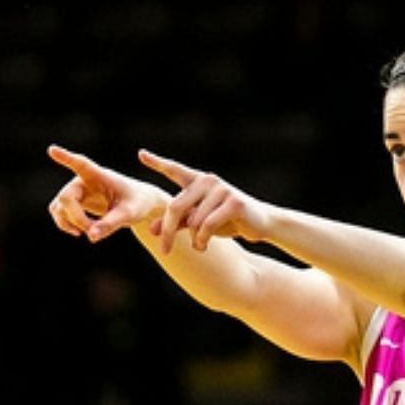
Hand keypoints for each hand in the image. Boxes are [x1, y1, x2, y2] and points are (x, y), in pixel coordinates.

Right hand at [46, 145, 165, 242]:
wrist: (140, 203)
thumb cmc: (138, 203)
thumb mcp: (129, 214)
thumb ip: (111, 224)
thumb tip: (91, 237)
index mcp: (100, 176)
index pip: (81, 164)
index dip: (66, 158)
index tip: (52, 149)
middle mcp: (83, 180)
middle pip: (66, 197)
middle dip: (77, 217)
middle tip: (93, 231)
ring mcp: (77, 190)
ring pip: (59, 206)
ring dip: (70, 222)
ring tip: (91, 231)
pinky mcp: (75, 201)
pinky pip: (59, 212)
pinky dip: (66, 224)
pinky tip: (80, 232)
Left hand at [137, 149, 275, 254]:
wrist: (263, 223)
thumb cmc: (229, 221)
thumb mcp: (200, 221)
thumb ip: (178, 222)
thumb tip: (152, 231)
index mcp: (198, 181)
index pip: (174, 170)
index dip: (158, 162)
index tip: (141, 154)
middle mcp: (208, 181)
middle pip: (175, 207)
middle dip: (168, 231)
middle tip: (164, 250)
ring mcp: (222, 189)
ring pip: (194, 220)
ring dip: (193, 239)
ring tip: (198, 247)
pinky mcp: (235, 202)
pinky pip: (209, 224)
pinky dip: (202, 240)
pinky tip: (203, 247)